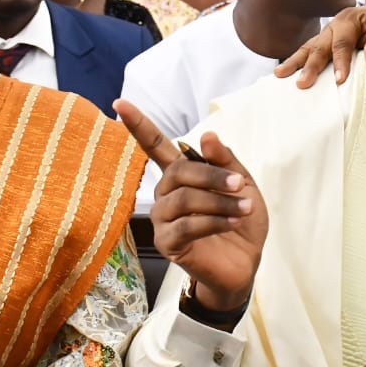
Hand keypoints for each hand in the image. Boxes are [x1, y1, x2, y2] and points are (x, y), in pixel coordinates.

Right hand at [113, 100, 267, 311]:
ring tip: (245, 207)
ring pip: (184, 199)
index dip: (138, 125)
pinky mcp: (167, 244)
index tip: (119, 104)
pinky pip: (187, 226)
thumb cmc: (241, 220)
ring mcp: (163, 219)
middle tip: (241, 184)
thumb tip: (207, 135)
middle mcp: (165, 193)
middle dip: (212, 176)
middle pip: (178, 172)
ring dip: (218, 201)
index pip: (154, 145)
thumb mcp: (243, 184)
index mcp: (180, 174)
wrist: (245, 262)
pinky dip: (214, 221)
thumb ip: (225, 161)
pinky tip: (233, 221)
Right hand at [273, 2, 365, 88]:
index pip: (342, 44)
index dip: (341, 62)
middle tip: (302, 83)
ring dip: (295, 62)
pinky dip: (297, 62)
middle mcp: (334, 25)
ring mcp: (327, 34)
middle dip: (310, 66)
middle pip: (320, 47)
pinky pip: (309, 52)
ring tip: (280, 75)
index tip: (340, 80)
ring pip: (308, 48)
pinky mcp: (325, 43)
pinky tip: (285, 73)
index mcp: (350, 19)